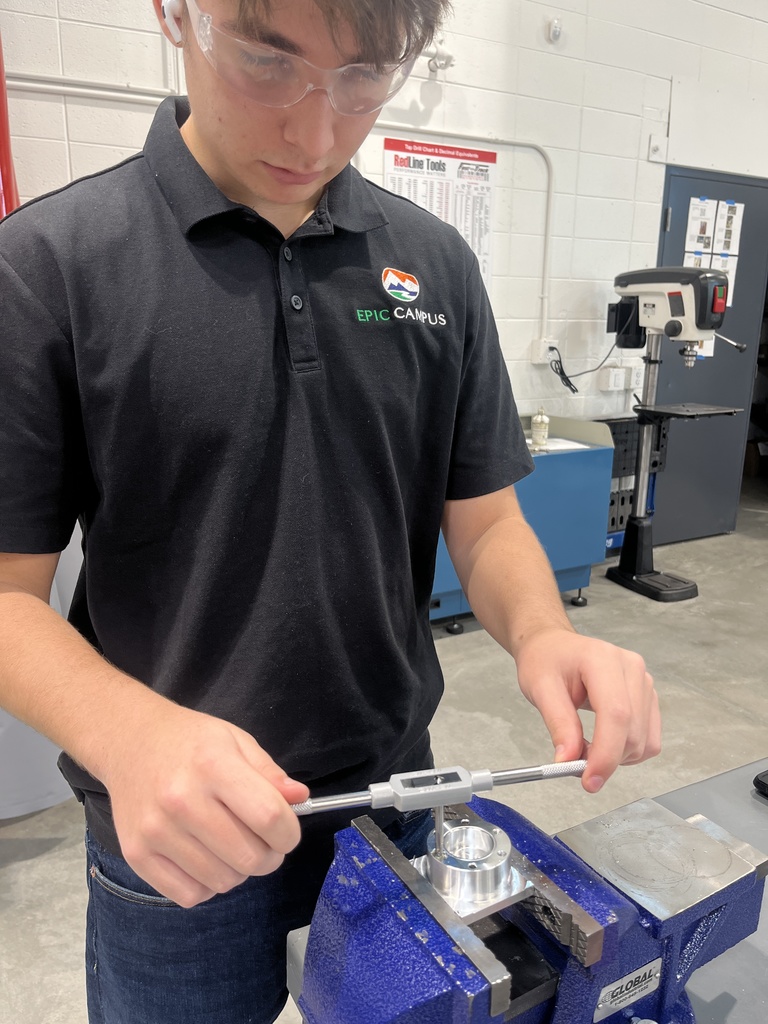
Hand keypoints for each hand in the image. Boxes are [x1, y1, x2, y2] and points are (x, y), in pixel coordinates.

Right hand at [100, 703, 308, 906]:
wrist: (130, 741)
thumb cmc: (190, 741)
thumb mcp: (236, 741)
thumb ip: (270, 773)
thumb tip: (300, 800)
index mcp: (213, 765)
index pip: (269, 817)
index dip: (289, 833)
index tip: (287, 831)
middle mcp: (182, 800)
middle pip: (249, 857)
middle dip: (269, 856)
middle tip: (264, 843)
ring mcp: (156, 831)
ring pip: (223, 881)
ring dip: (239, 871)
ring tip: (232, 846)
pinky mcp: (137, 855)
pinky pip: (190, 895)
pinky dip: (207, 885)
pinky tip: (206, 859)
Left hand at [513, 628, 660, 792]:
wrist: (554, 646)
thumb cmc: (546, 660)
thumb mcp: (540, 688)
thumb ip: (558, 724)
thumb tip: (569, 760)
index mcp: (602, 659)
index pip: (616, 714)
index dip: (606, 753)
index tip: (589, 780)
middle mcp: (631, 668)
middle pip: (632, 732)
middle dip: (606, 759)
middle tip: (574, 763)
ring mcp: (644, 682)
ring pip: (644, 741)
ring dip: (617, 757)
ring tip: (585, 746)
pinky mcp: (648, 697)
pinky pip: (649, 739)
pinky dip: (628, 752)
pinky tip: (604, 742)